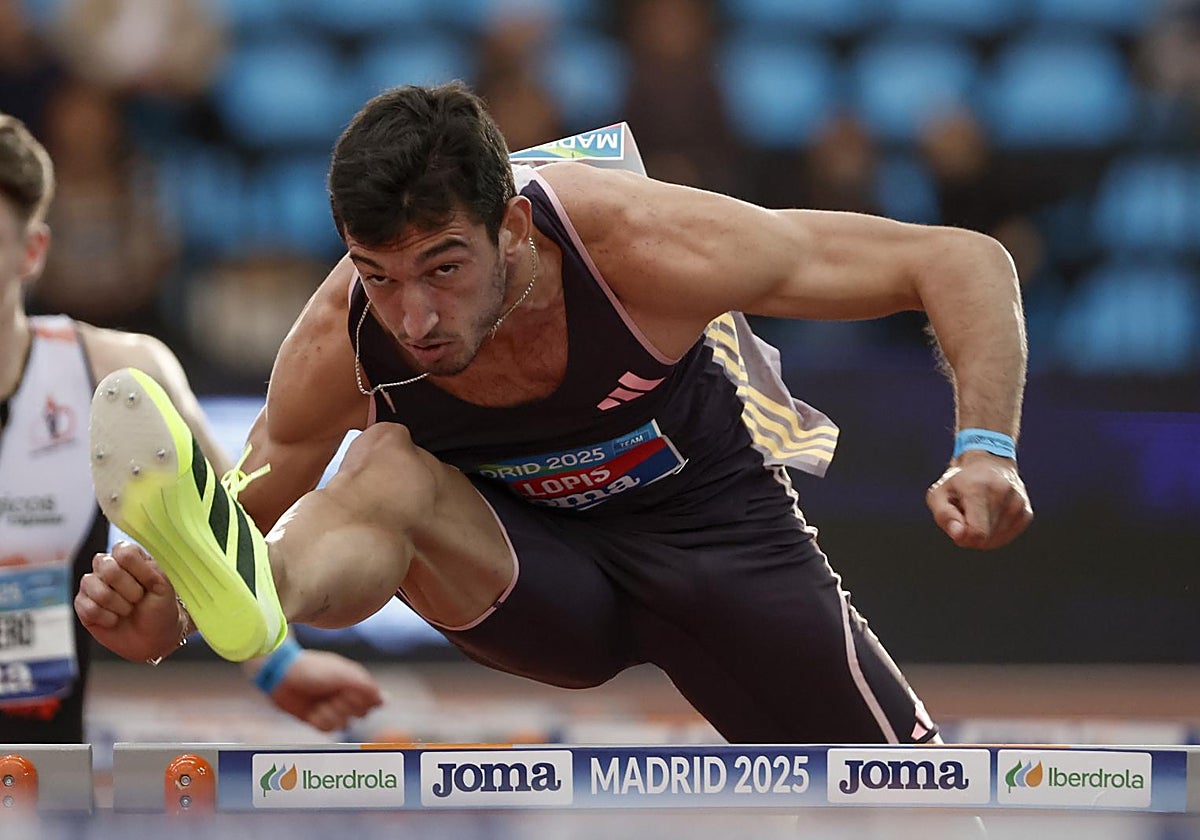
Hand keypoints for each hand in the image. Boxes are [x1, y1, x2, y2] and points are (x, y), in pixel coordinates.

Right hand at [74, 541, 183, 661]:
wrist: (153, 637)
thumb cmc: (159, 608)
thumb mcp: (163, 586)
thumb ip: (145, 568)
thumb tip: (125, 557)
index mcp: (129, 557)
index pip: (124, 551)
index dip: (139, 570)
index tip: (151, 584)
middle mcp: (107, 567)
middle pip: (108, 568)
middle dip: (129, 590)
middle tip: (138, 599)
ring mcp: (92, 585)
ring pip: (96, 588)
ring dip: (119, 605)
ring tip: (127, 610)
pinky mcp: (82, 605)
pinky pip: (88, 608)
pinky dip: (107, 618)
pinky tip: (115, 620)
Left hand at [266, 649, 383, 731]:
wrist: (282, 675)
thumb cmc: (314, 669)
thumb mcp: (343, 675)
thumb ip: (365, 688)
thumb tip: (386, 701)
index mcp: (355, 683)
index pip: (372, 700)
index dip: (363, 700)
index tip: (350, 692)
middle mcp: (345, 695)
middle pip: (360, 714)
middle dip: (347, 708)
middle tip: (334, 697)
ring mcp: (331, 707)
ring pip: (344, 724)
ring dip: (331, 715)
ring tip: (320, 704)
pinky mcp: (317, 718)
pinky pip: (327, 729)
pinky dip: (319, 721)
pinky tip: (311, 711)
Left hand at [926, 452, 1032, 548]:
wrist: (988, 463)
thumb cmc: (959, 482)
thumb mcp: (939, 494)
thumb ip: (944, 515)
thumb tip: (959, 535)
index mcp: (978, 488)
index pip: (976, 532)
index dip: (963, 536)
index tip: (957, 524)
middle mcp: (1003, 493)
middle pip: (985, 539)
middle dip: (970, 534)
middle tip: (966, 514)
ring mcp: (1018, 503)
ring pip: (996, 540)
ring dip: (983, 533)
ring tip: (979, 511)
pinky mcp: (1026, 512)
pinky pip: (1007, 537)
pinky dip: (995, 532)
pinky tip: (991, 514)